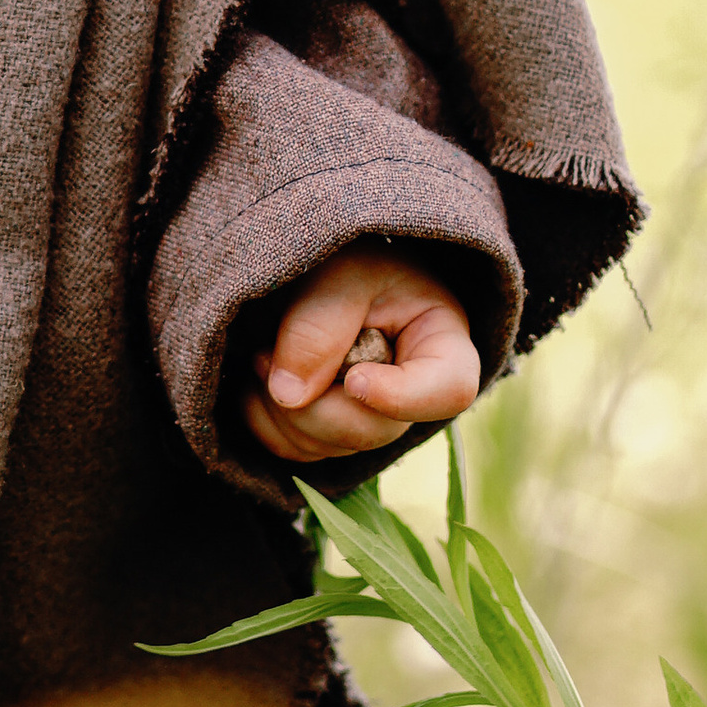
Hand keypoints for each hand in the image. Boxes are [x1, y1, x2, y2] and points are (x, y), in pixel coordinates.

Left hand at [242, 246, 480, 463]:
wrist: (312, 260)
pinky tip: (256, 382)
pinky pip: (297, 452)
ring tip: (263, 354)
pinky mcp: (330, 431)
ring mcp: (371, 417)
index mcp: (441, 343)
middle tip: (267, 353)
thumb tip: (289, 395)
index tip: (355, 380)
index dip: (401, 398)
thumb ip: (320, 326)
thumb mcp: (340, 270)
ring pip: (330, 447)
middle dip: (313, 403)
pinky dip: (266, 422)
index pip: (450, 391)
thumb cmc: (343, 254)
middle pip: (375, 431)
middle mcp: (413, 392)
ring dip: (280, 410)